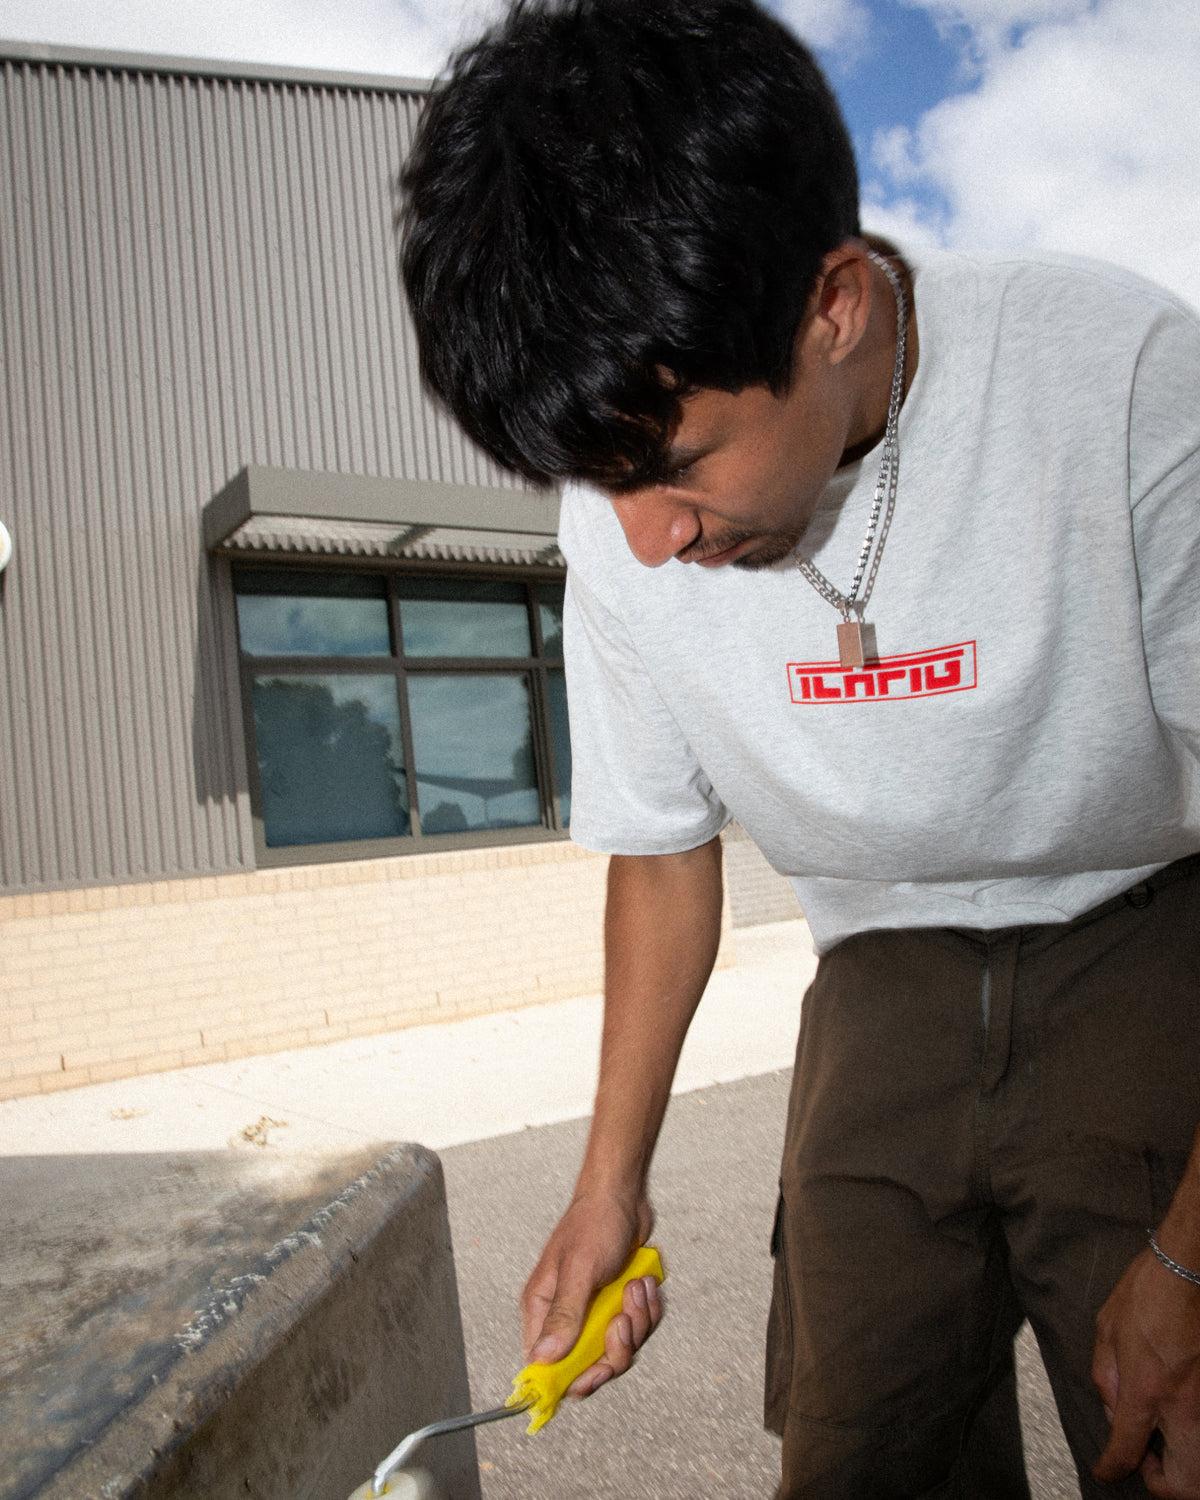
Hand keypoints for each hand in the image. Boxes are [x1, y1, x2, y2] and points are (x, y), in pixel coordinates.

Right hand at [521, 1190, 661, 1398]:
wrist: (623, 1196)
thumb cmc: (593, 1223)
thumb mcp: (579, 1270)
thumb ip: (564, 1315)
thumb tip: (543, 1358)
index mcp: (543, 1309)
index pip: (545, 1366)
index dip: (569, 1379)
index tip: (594, 1374)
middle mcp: (567, 1316)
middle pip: (590, 1366)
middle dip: (615, 1347)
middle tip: (622, 1321)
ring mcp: (595, 1312)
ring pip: (621, 1347)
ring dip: (637, 1321)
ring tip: (635, 1286)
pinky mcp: (619, 1305)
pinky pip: (639, 1328)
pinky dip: (648, 1310)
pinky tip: (644, 1283)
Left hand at [1092, 1245, 1199, 1496]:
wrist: (1190, 1267)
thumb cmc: (1149, 1290)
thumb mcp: (1108, 1330)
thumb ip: (1106, 1377)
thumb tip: (1113, 1410)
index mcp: (1146, 1389)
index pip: (1126, 1449)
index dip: (1112, 1467)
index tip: (1107, 1469)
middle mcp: (1184, 1404)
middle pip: (1187, 1484)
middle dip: (1165, 1485)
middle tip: (1147, 1461)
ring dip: (1187, 1466)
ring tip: (1166, 1441)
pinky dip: (1197, 1436)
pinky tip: (1181, 1416)